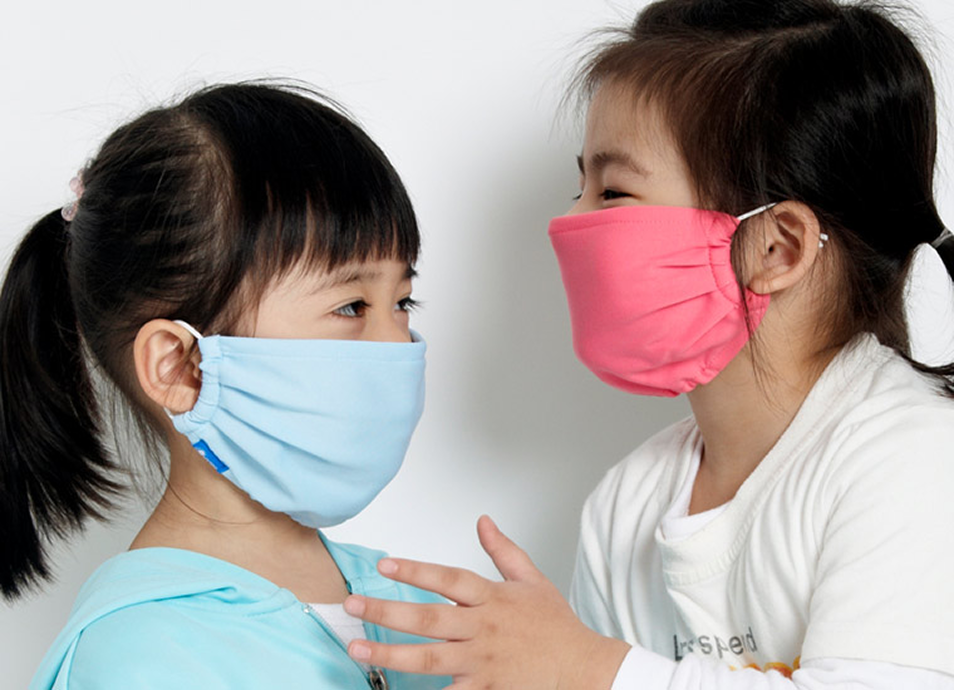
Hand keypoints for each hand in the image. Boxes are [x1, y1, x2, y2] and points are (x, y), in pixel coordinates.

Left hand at [344, 515, 629, 688]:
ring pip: (430, 659)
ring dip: (390, 653)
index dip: (416, 571)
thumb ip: (504, 550)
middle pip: (429, 618)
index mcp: (493, 599)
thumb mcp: (533, 580)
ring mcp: (483, 664)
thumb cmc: (557, 627)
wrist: (585, 670)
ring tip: (357, 648)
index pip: (448, 579)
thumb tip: (483, 521)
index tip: (385, 565)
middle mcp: (483, 629)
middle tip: (351, 605)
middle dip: (387, 611)